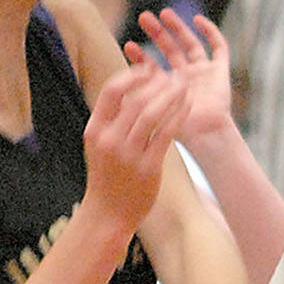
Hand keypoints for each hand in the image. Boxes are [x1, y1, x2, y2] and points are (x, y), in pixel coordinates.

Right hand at [81, 60, 188, 230]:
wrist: (108, 214)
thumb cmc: (107, 176)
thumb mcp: (100, 145)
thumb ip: (112, 120)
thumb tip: (130, 90)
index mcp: (95, 130)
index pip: (112, 91)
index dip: (132, 75)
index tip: (150, 69)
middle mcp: (109, 139)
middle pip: (136, 99)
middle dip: (159, 83)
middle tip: (175, 75)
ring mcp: (128, 154)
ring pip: (153, 113)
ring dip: (172, 96)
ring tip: (185, 85)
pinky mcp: (148, 166)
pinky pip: (166, 134)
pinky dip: (179, 116)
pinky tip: (188, 106)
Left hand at [126, 9, 233, 143]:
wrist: (206, 137)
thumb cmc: (178, 131)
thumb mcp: (152, 111)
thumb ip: (138, 95)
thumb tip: (114, 83)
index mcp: (168, 91)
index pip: (153, 68)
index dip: (141, 56)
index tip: (128, 45)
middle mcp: (186, 79)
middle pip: (170, 50)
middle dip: (157, 33)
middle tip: (143, 17)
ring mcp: (204, 74)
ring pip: (191, 45)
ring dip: (178, 28)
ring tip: (164, 13)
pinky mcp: (220, 72)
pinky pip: (219, 48)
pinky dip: (210, 32)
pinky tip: (197, 20)